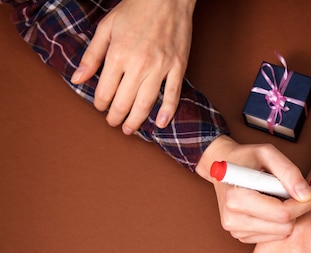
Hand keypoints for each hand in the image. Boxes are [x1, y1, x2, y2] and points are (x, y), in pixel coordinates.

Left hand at [71, 0, 195, 133]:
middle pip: (124, 102)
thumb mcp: (106, 28)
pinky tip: (160, 123)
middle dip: (116, 117)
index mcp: (118, 55)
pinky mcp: (178, 67)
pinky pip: (172, 94)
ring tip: (129, 129)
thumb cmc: (135, 10)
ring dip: (136, 120)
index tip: (100, 107)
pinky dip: (167, 111)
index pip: (105, 91)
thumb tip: (78, 79)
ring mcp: (160, 68)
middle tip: (113, 123)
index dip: (100, 103)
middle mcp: (139, 65)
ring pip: (146, 103)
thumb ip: (92, 56)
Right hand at [197, 136, 310, 242]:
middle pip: (284, 226)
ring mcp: (235, 229)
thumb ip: (289, 172)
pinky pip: (273, 236)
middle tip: (300, 193)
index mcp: (236, 197)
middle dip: (298, 210)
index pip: (281, 213)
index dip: (304, 205)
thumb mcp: (268, 153)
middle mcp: (232, 218)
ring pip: (281, 233)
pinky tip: (271, 206)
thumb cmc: (246, 158)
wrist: (223, 166)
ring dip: (288, 216)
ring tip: (280, 196)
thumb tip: (306, 195)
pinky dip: (279, 222)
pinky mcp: (240, 235)